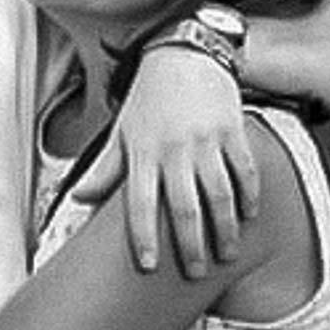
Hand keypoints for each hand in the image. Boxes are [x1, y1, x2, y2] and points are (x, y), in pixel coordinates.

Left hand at [69, 46, 258, 276]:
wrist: (184, 55)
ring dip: (225, 230)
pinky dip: (249, 197)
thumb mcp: (122, 131)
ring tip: (225, 255)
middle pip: (183, 208)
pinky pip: (245, 172)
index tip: (148, 266)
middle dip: (189, 246)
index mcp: (142, 151)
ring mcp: (206, 141)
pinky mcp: (233, 131)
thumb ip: (105, 168)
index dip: (143, 236)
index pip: (138, 203)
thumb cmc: (150, 99)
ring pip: (219, 196)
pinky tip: (248, 216)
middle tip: (194, 273)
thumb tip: (81, 198)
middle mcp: (173, 149)